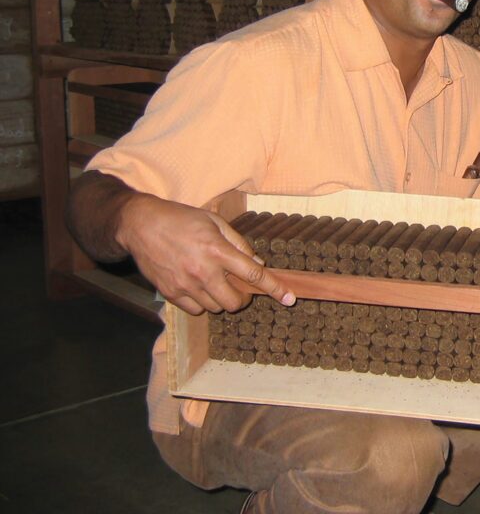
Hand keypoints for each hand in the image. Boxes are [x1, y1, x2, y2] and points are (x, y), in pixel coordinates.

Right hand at [117, 193, 295, 315]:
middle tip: (238, 286)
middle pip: (235, 301)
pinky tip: (198, 287)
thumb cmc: (181, 219)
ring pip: (215, 308)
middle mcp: (202, 271)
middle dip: (242, 297)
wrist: (140, 225)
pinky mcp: (170, 293)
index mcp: (217, 250)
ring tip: (213, 280)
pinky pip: (195, 310)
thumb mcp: (215, 222)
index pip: (253, 274)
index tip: (289, 298)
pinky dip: (202, 303)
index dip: (275, 288)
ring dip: (221, 298)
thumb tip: (257, 262)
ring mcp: (184, 285)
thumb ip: (238, 243)